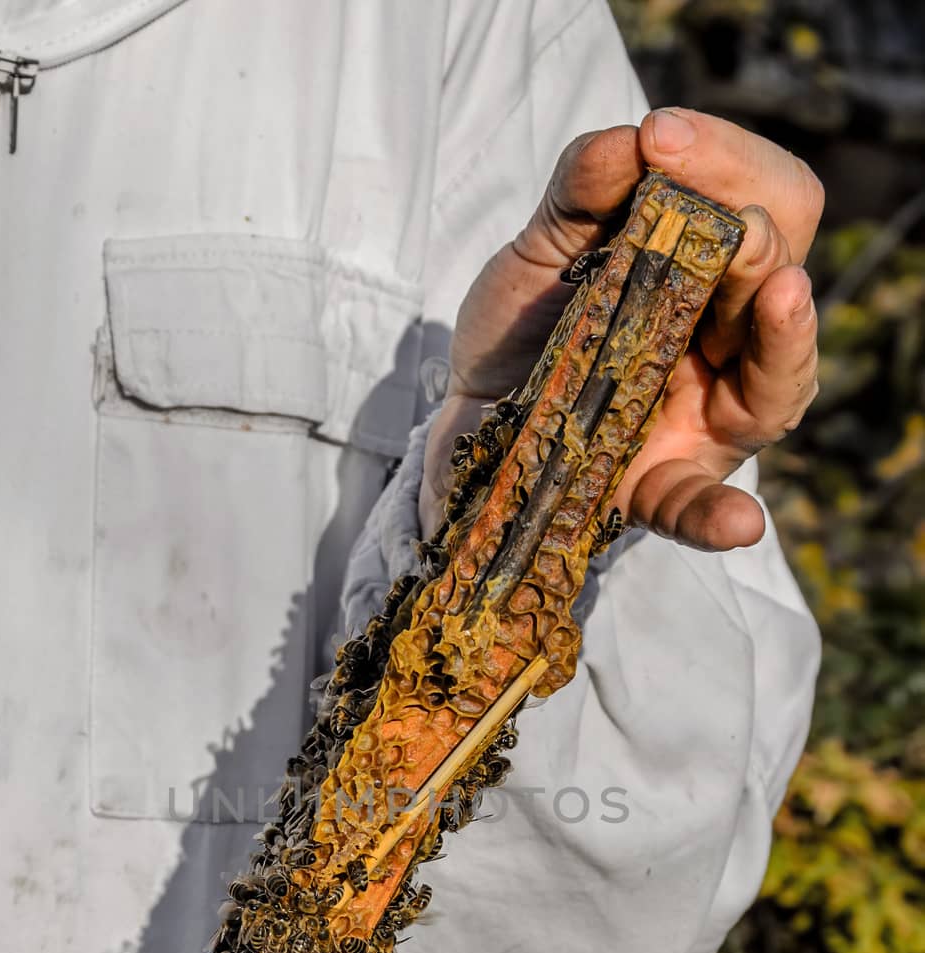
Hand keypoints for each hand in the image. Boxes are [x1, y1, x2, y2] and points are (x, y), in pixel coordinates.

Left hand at [419, 109, 824, 550]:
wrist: (461, 423)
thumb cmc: (523, 332)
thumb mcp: (542, 251)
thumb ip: (580, 193)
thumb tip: (630, 143)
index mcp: (715, 280)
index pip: (771, 203)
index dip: (733, 162)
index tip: (661, 138)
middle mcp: (726, 351)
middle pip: (780, 286)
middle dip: (758, 245)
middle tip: (732, 224)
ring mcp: (699, 427)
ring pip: (774, 391)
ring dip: (783, 341)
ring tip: (778, 295)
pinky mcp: (652, 494)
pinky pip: (695, 511)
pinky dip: (719, 518)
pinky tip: (740, 523)